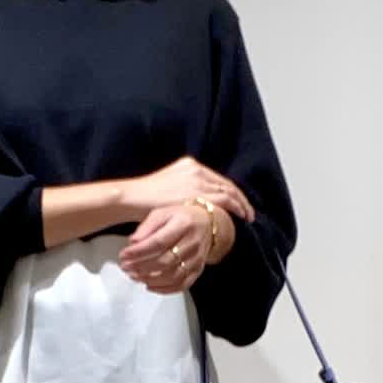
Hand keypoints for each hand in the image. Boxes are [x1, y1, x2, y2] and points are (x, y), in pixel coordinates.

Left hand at [119, 202, 235, 292]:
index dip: (139, 251)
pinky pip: (182, 285)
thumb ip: (146, 227)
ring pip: (172, 276)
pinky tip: (149, 285)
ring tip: (134, 276)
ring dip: (150, 279)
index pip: (158, 242)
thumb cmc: (181, 217)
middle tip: (125, 267)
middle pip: (165, 261)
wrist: (208, 223)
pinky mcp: (198, 270)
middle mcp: (192, 243)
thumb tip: (132, 243)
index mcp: (183, 224)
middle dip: (141, 267)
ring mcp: (197, 259)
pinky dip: (164, 289)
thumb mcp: (162, 213)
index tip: (123, 255)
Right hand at [120, 155, 255, 226]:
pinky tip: (240, 217)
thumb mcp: (168, 188)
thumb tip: (194, 204)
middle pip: (226, 184)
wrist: (133, 197)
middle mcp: (196, 170)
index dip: (231, 192)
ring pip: (229, 191)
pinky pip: (224, 200)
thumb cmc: (145, 199)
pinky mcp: (197, 193)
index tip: (238, 203)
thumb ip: (183, 191)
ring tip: (248, 216)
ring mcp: (198, 180)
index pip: (217, 180)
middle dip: (240, 198)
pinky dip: (235, 208)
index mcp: (190, 166)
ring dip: (241, 204)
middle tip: (249, 212)